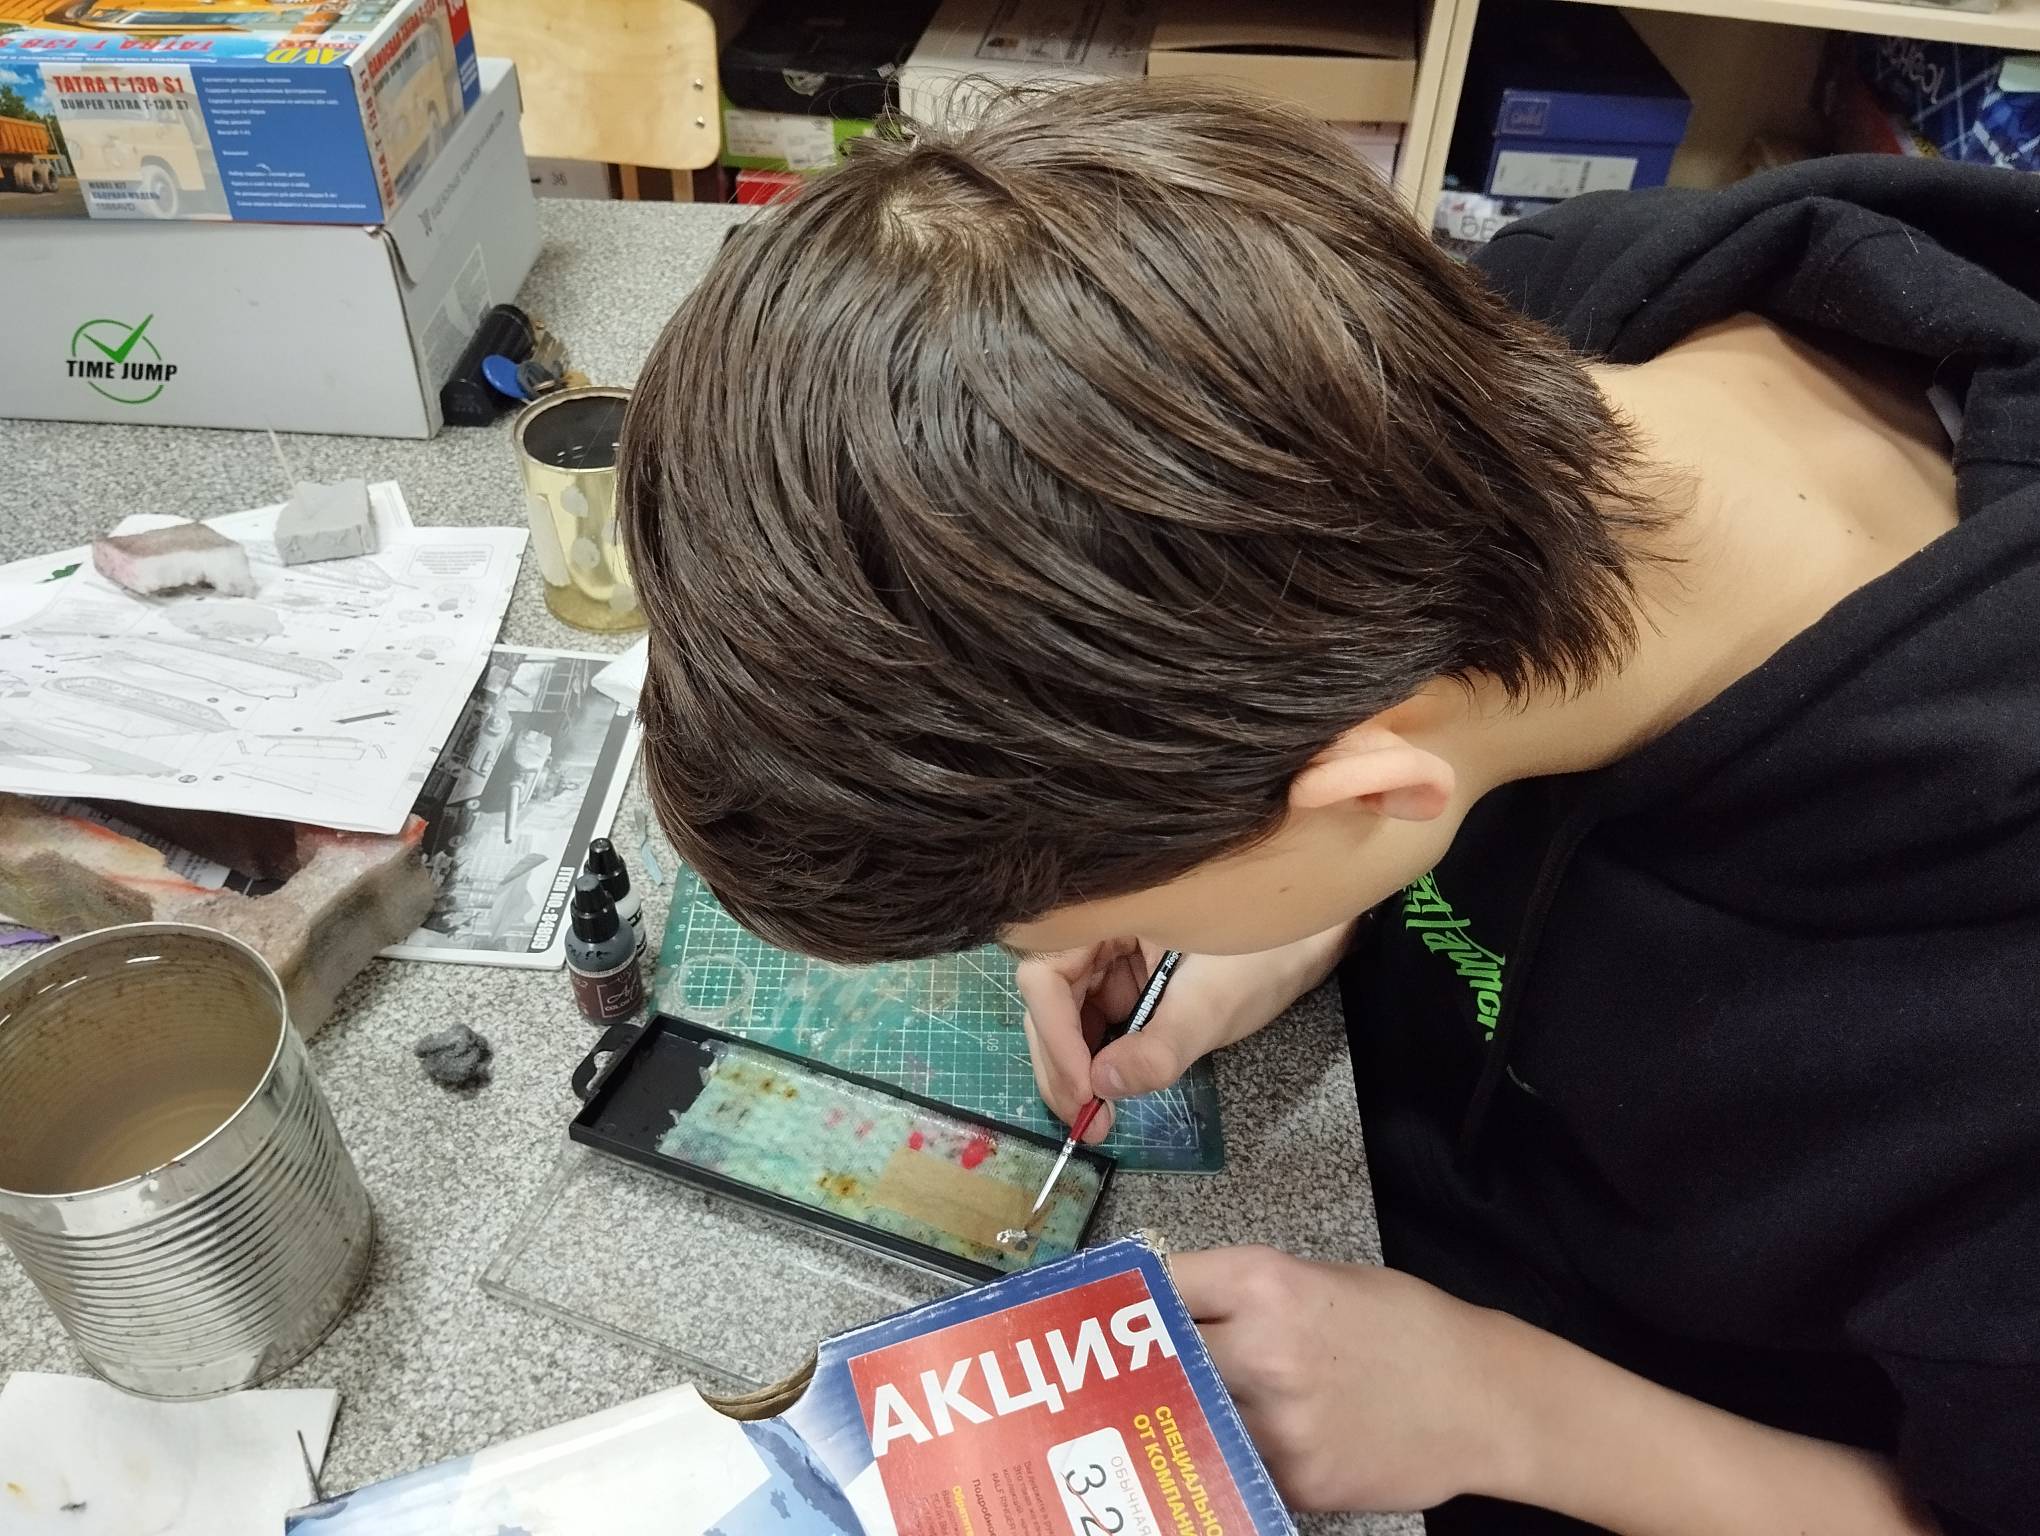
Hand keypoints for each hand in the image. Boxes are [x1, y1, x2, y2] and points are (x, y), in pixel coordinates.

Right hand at [1016, 924, 1351, 1139]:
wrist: (1315, 938)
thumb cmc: (1269, 952)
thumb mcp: (1212, 1005)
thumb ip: (1158, 1048)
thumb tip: (1101, 1087)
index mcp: (1109, 912)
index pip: (1047, 974)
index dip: (1054, 1034)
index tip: (1081, 1088)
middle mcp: (1101, 929)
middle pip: (1051, 998)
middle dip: (1062, 1061)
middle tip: (1081, 1119)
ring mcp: (1115, 954)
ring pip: (1071, 1013)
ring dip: (1076, 1066)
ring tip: (1093, 1117)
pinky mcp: (1134, 977)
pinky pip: (1101, 1018)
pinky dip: (1101, 1057)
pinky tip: (1109, 1092)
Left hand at [1171, 1247, 1517, 1512]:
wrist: (1485, 1399)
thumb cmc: (1408, 1328)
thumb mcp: (1323, 1281)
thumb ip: (1249, 1293)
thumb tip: (1180, 1304)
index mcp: (1268, 1284)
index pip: (1165, 1283)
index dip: (1137, 1296)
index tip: (1118, 1308)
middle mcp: (1263, 1349)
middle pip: (1164, 1355)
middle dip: (1153, 1359)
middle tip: (1138, 1366)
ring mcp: (1278, 1422)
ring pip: (1194, 1417)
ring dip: (1191, 1412)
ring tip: (1193, 1407)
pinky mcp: (1296, 1479)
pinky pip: (1238, 1464)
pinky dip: (1240, 1454)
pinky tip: (1263, 1441)